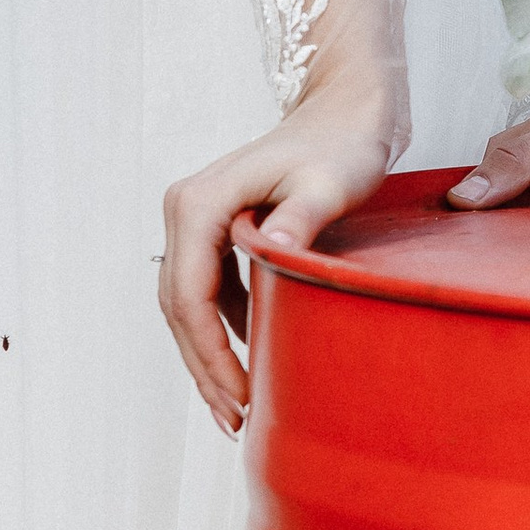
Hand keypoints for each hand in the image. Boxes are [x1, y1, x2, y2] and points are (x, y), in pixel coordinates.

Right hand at [158, 69, 402, 436]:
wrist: (348, 107)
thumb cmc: (343, 143)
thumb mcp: (328, 183)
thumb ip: (299, 219)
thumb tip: (270, 251)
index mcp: (200, 202)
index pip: (190, 297)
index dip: (211, 356)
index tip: (240, 399)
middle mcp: (186, 208)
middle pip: (181, 307)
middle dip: (205, 368)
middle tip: (234, 422)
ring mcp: (197, 218)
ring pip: (189, 304)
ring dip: (209, 355)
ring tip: (237, 408)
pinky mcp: (216, 227)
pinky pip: (209, 290)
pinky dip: (223, 329)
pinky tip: (245, 363)